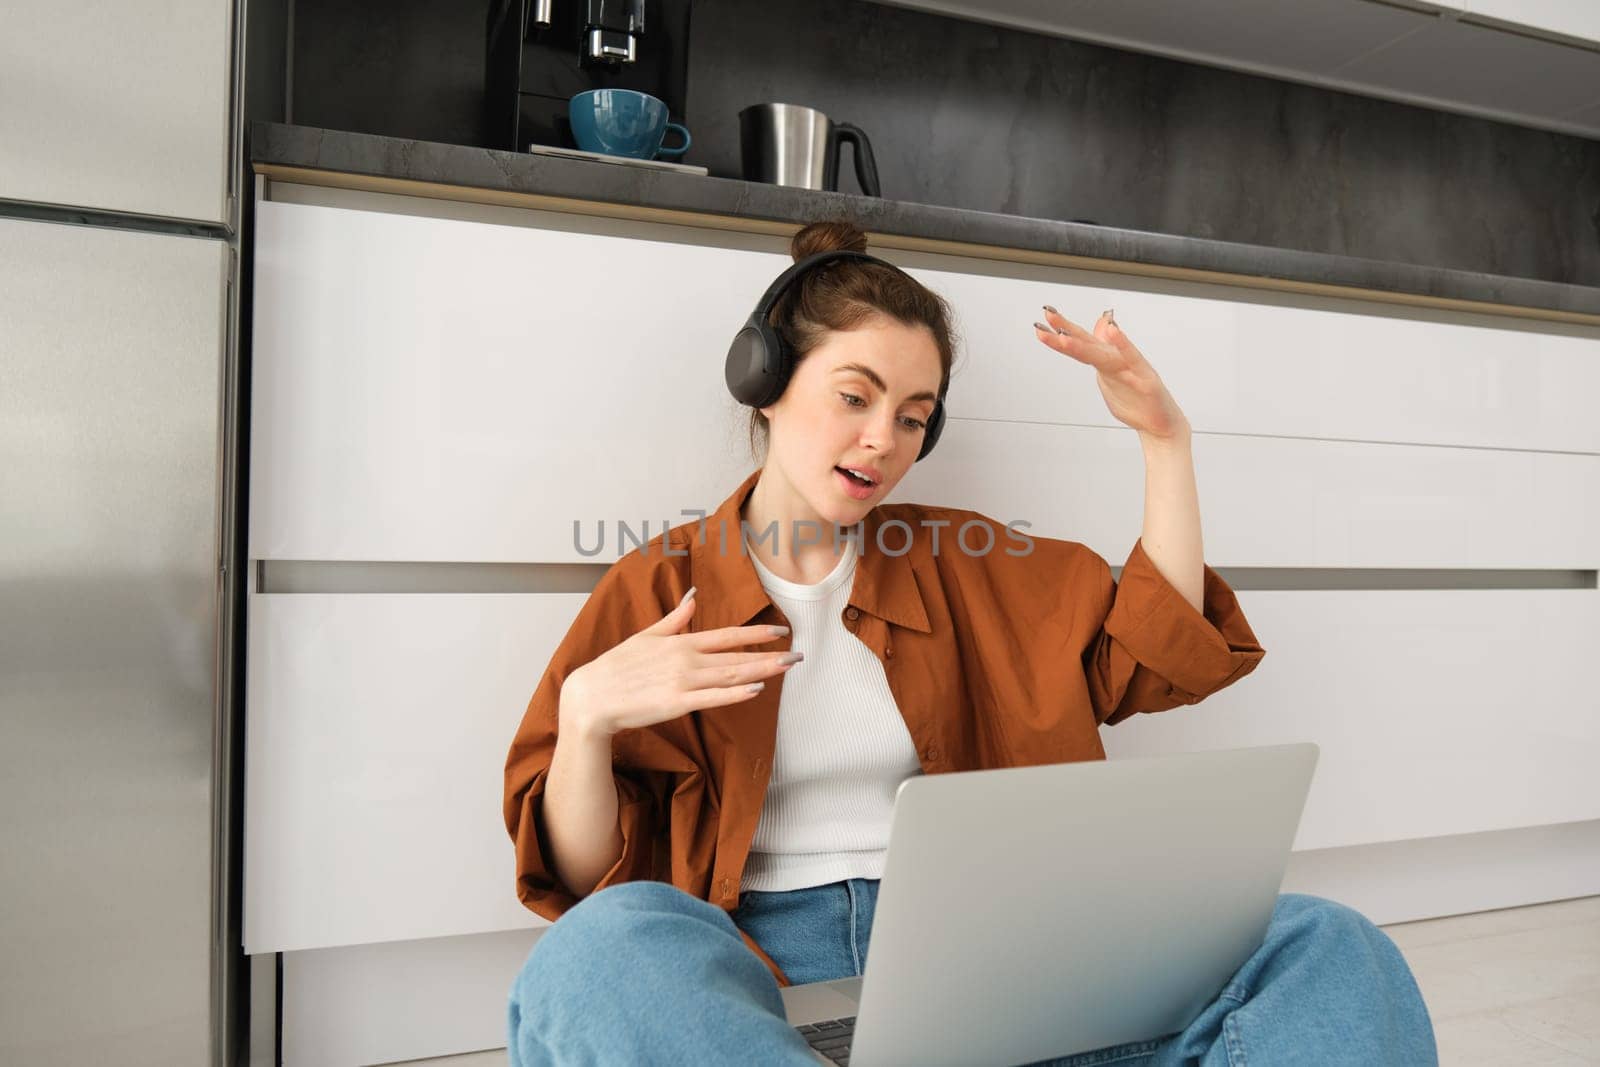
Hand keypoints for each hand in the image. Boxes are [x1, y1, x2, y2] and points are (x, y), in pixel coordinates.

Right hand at [559, 588, 800, 737]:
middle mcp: (686, 659)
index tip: (780, 631)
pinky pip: (712, 698)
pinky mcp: (675, 703)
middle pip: (736, 657)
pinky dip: (736, 694)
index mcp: (680, 642)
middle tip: (798, 654)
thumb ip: (675, 619)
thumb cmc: (617, 667)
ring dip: (762, 671)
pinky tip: (756, 690)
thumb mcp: (646, 636)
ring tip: (786, 667)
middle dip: (769, 655)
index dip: (755, 633)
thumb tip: (693, 595)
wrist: (592, 696)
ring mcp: (682, 682)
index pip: (726, 634)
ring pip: (730, 676)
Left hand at [1033, 307, 1190, 440]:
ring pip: (1102, 354)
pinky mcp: (1146, 381)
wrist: (1161, 425)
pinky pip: (1132, 361)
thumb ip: (1101, 354)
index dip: (1062, 329)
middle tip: (1047, 314)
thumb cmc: (1137, 402)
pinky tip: (1112, 331)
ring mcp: (1131, 370)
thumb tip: (1099, 328)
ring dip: (1081, 344)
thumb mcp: (1111, 377)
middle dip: (1065, 330)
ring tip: (1063, 333)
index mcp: (1105, 362)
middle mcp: (1117, 361)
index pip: (1081, 342)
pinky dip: (1122, 345)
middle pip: (1086, 344)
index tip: (1043, 317)